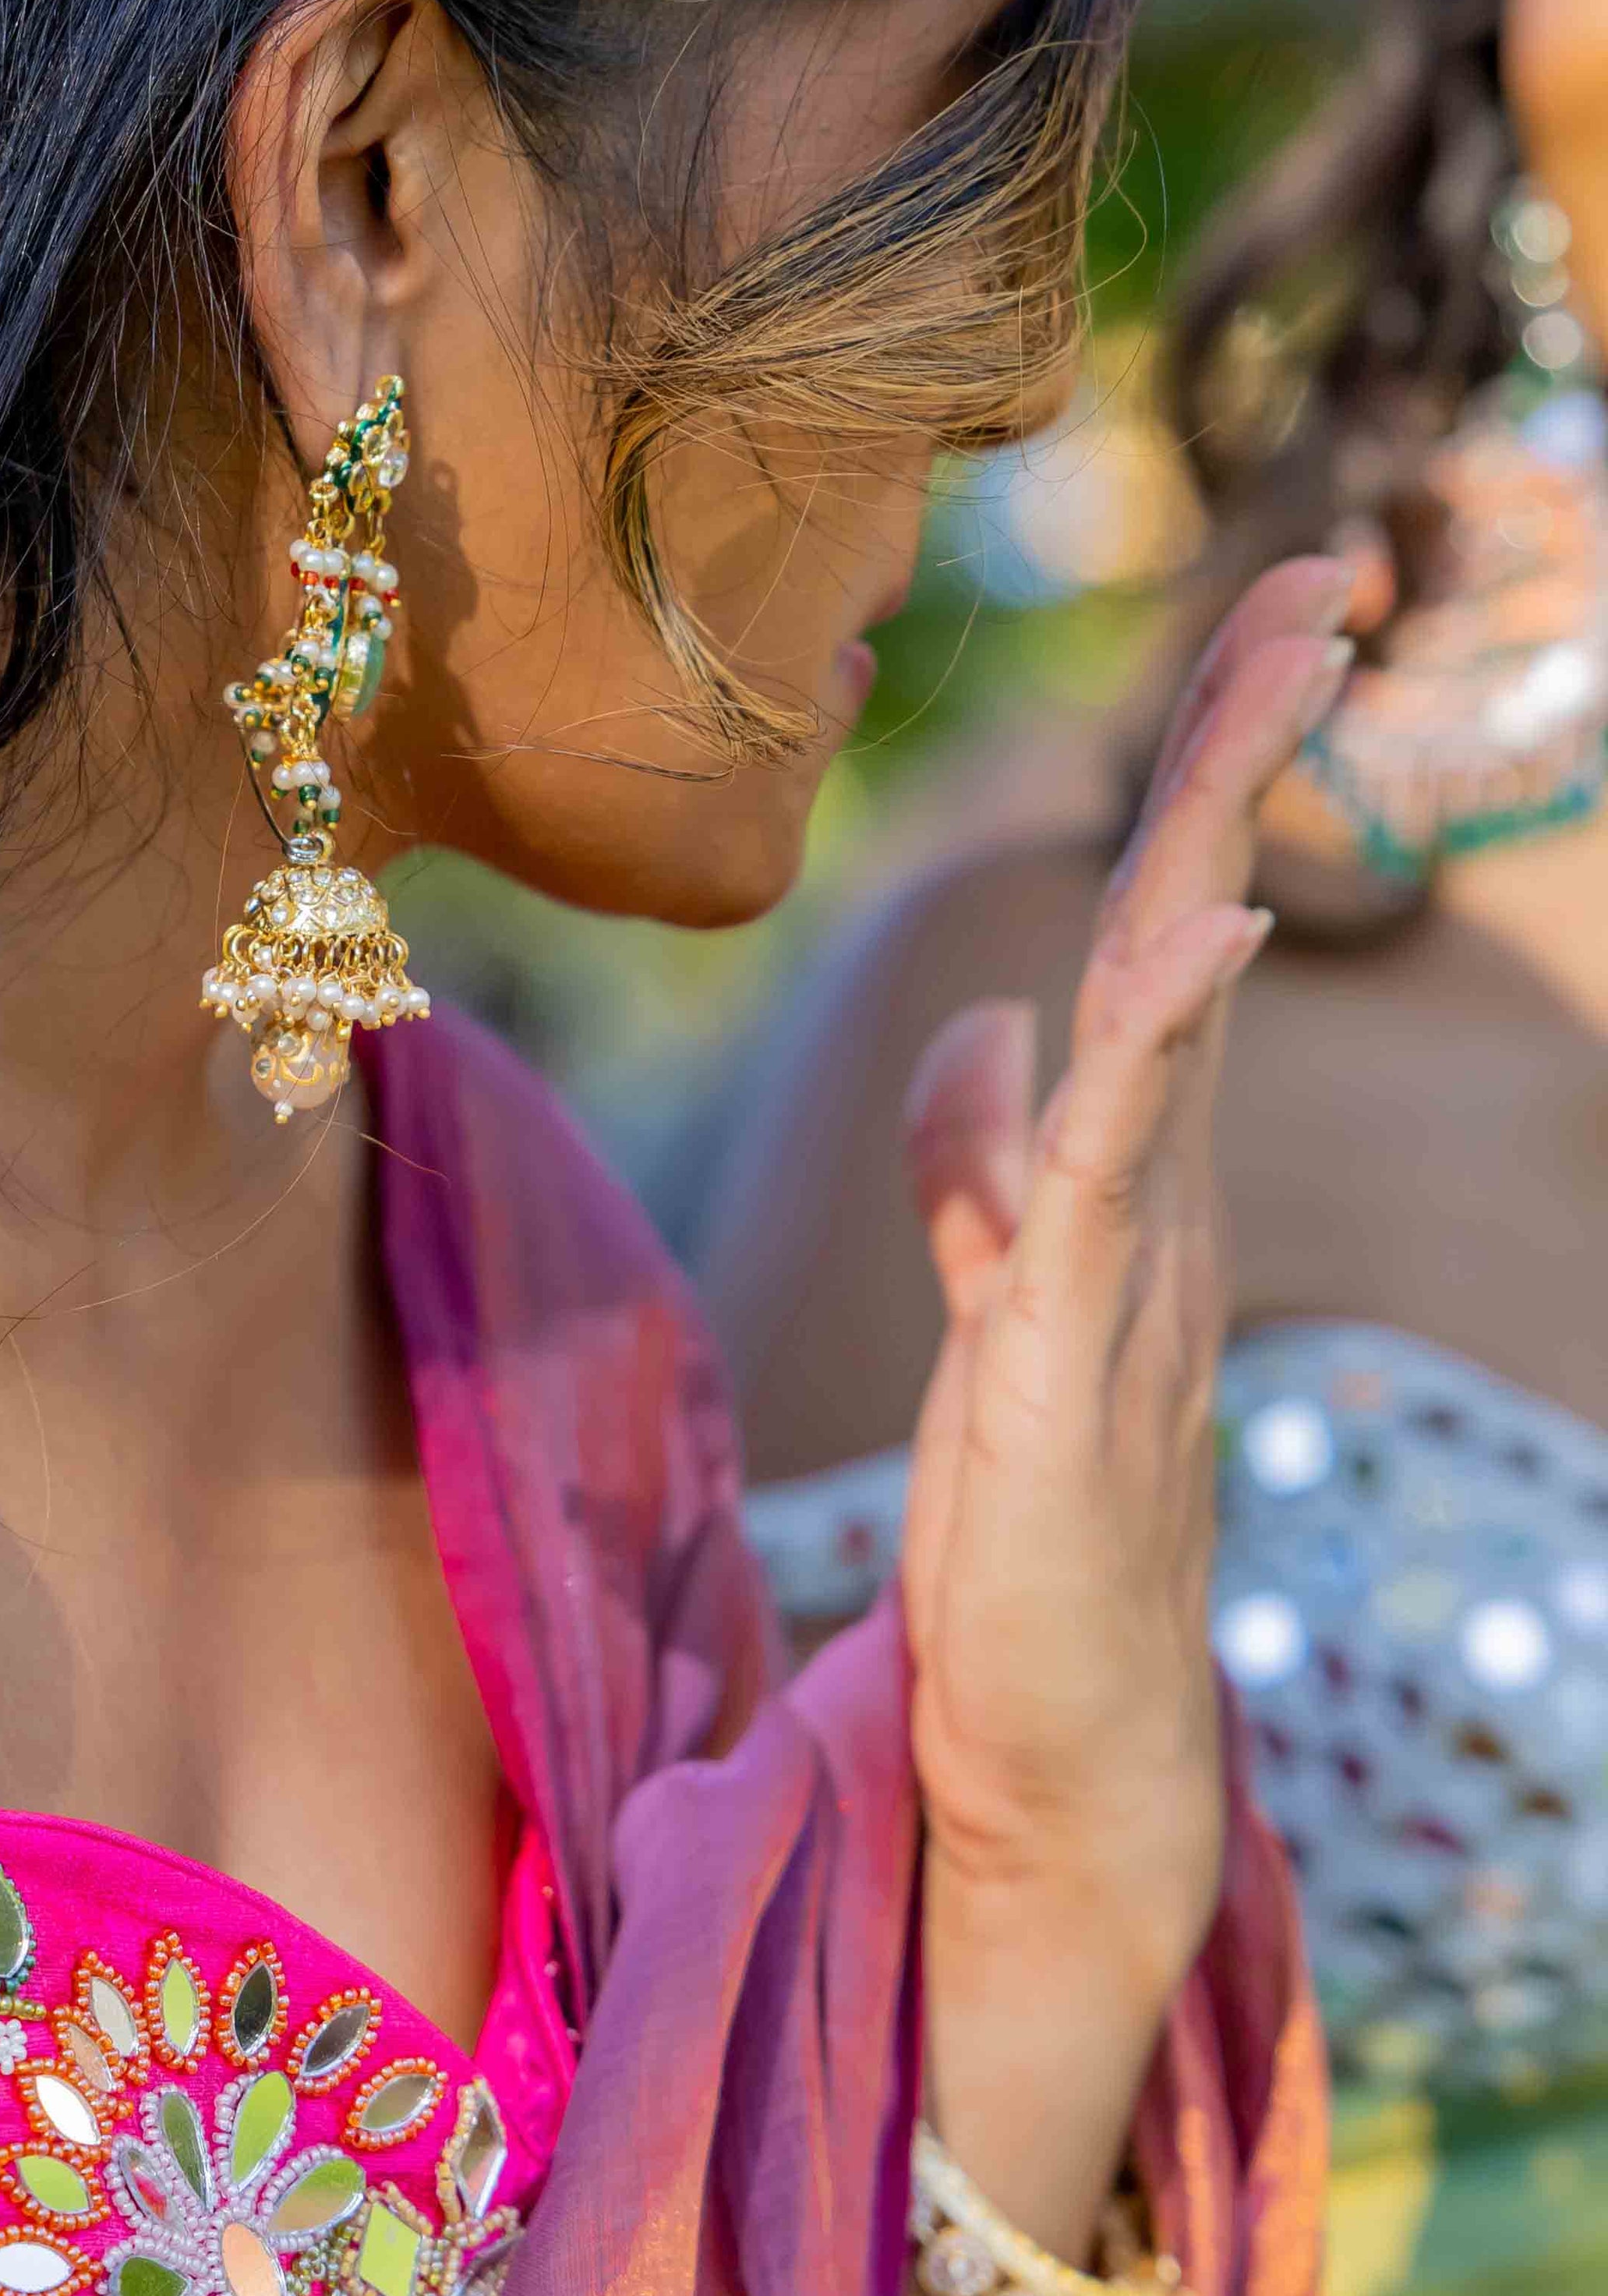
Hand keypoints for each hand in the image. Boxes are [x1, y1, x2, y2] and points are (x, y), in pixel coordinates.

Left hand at [899, 557, 1353, 2059]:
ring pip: (1165, 1011)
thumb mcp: (995, 1297)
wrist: (1056, 1722)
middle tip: (1319, 573)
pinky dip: (1146, 1041)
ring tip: (1274, 664)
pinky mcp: (1071, 1351)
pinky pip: (1104, 1166)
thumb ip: (980, 1161)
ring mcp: (1125, 1266)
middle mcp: (1150, 1191)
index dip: (1202, 778)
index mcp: (1125, 1168)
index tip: (1261, 619)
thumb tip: (974, 1019)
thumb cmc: (1033, 1521)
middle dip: (1242, 746)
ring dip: (1211, 833)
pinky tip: (1181, 929)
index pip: (1157, 930)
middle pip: (1187, 925)